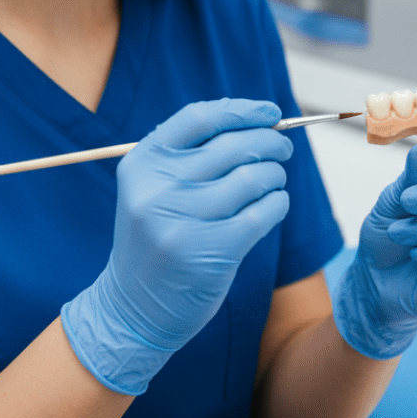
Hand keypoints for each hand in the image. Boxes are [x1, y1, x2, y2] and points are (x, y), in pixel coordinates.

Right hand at [61, 98, 292, 394]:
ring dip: (275, 175)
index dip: (243, 111)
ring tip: (273, 181)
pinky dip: (278, 203)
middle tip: (282, 148)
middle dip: (270, 142)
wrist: (134, 307)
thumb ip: (195, 155)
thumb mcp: (155, 188)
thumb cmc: (159, 236)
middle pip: (234, 145)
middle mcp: (158, 188)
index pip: (200, 118)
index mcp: (143, 162)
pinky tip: (273, 205)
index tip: (271, 112)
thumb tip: (262, 122)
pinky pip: (264, 211)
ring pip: (254, 177)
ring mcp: (183, 221)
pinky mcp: (212, 251)